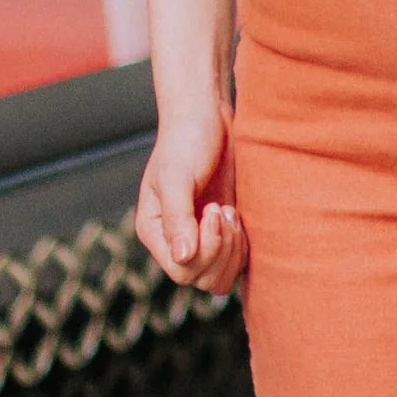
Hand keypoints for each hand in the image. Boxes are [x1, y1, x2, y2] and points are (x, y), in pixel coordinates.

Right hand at [136, 105, 247, 293]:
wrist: (208, 117)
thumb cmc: (187, 140)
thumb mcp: (177, 176)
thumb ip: (178, 217)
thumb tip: (183, 257)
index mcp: (154, 231)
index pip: (180, 270)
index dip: (204, 250)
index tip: (213, 209)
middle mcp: (174, 241)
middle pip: (201, 279)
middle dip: (221, 249)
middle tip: (224, 209)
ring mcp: (200, 239)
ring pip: (219, 278)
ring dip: (232, 251)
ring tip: (231, 212)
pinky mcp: (223, 233)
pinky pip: (235, 262)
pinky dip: (242, 247)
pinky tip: (239, 215)